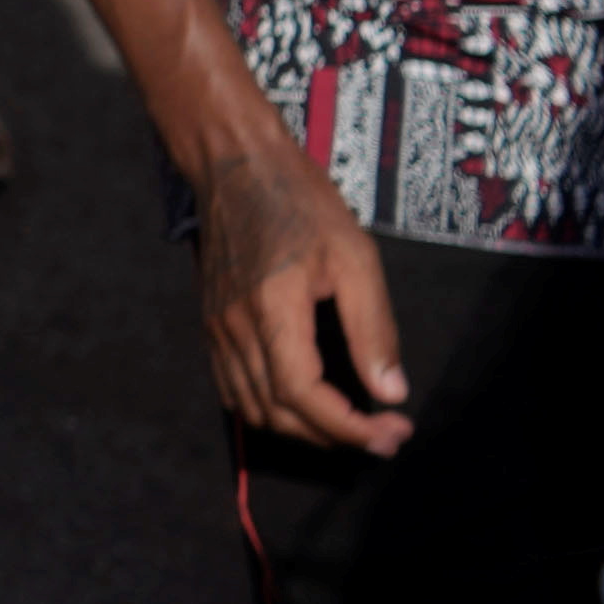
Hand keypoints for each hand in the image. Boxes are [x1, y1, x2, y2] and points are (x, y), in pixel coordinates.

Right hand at [197, 136, 411, 452]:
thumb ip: (372, 328)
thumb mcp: (355, 257)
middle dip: (333, 437)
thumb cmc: (299, 202)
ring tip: (349, 426)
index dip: (347, 427)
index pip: (303, 396)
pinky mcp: (213, 324)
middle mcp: (235, 328)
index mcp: (272, 310)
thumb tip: (390, 390)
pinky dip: (270, 410)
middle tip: (385, 436)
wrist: (236, 166)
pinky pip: (234, 387)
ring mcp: (218, 329)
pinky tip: (303, 405)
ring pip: (252, 408)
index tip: (390, 434)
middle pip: (277, 412)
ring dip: (302, 430)